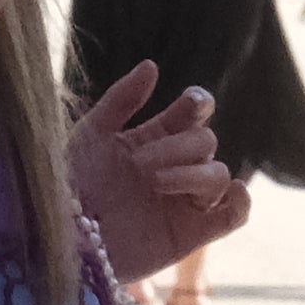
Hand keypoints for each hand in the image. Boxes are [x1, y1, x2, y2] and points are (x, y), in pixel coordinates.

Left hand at [70, 67, 250, 271]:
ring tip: (156, 183)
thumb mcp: (90, 135)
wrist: (63, 240)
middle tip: (141, 166)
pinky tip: (233, 191)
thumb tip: (153, 65)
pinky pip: (233, 216)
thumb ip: (121, 99)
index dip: (198, 103)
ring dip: (193, 174)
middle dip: (178, 148)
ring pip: (218, 175)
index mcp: (152, 139)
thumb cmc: (69, 187)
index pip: (193, 112)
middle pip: (205, 141)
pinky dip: (241, 202)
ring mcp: (184, 201)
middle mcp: (173, 167)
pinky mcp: (191, 235)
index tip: (190, 105)